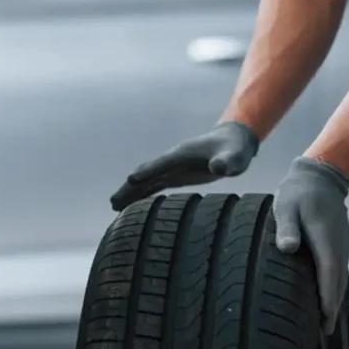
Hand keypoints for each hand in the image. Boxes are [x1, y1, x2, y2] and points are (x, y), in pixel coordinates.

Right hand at [110, 121, 258, 211]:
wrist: (233, 142)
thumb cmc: (235, 150)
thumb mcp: (234, 157)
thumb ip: (227, 162)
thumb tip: (218, 167)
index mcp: (182, 154)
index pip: (161, 164)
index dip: (147, 172)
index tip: (131, 181)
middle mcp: (172, 161)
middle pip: (145, 174)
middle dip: (130, 187)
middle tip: (113, 202)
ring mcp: (172, 168)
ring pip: (146, 181)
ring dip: (131, 192)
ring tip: (114, 206)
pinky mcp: (176, 176)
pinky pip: (154, 185)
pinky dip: (142, 194)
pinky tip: (132, 205)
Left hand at [272, 156, 348, 334]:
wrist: (320, 176)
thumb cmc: (298, 192)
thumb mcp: (286, 205)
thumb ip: (286, 227)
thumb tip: (287, 248)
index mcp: (325, 239)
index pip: (329, 273)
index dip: (327, 298)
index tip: (324, 319)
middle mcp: (338, 245)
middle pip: (338, 282)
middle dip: (332, 308)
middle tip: (325, 332)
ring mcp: (342, 245)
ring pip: (340, 278)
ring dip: (334, 300)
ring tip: (326, 323)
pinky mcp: (339, 244)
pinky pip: (338, 271)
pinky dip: (334, 287)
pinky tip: (326, 298)